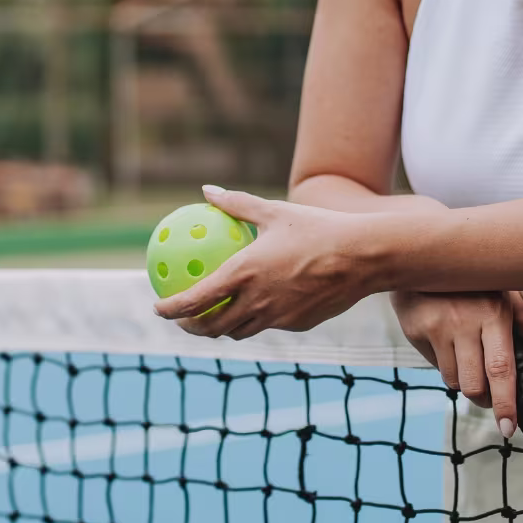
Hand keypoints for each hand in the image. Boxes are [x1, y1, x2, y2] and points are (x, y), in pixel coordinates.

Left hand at [151, 185, 375, 338]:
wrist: (363, 257)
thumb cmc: (318, 227)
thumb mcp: (274, 211)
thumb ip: (236, 203)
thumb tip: (206, 191)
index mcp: (243, 274)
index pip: (194, 302)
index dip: (170, 309)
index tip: (158, 307)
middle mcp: (255, 302)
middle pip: (211, 328)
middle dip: (192, 329)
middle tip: (185, 321)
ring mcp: (276, 318)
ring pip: (239, 331)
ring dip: (223, 329)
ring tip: (217, 318)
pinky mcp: (297, 324)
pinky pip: (269, 324)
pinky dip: (257, 319)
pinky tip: (260, 307)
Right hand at [389, 287, 522, 439]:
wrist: (419, 256)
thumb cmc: (469, 276)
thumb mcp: (502, 289)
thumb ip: (522, 321)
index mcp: (492, 314)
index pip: (501, 369)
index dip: (506, 402)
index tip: (508, 426)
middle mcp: (464, 323)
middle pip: (474, 385)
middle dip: (484, 399)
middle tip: (490, 397)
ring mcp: (437, 328)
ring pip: (453, 380)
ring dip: (464, 380)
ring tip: (467, 358)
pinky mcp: (417, 332)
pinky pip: (434, 366)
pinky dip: (445, 364)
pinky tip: (447, 342)